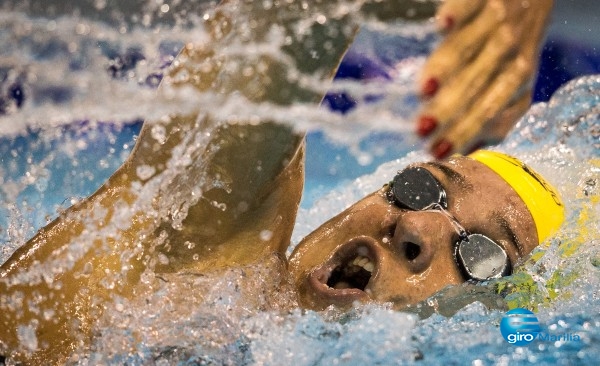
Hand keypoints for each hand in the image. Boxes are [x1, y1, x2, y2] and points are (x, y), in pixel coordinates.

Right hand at [416, 0, 552, 157]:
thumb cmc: (509, 50)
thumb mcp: (508, 85)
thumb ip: (488, 116)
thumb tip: (459, 154)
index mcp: (516, 83)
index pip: (488, 114)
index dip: (462, 133)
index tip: (435, 151)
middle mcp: (512, 54)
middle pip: (477, 85)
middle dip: (449, 110)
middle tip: (422, 128)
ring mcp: (499, 23)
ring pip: (471, 48)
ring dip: (448, 68)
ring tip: (424, 90)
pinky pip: (471, 4)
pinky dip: (458, 14)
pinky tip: (442, 26)